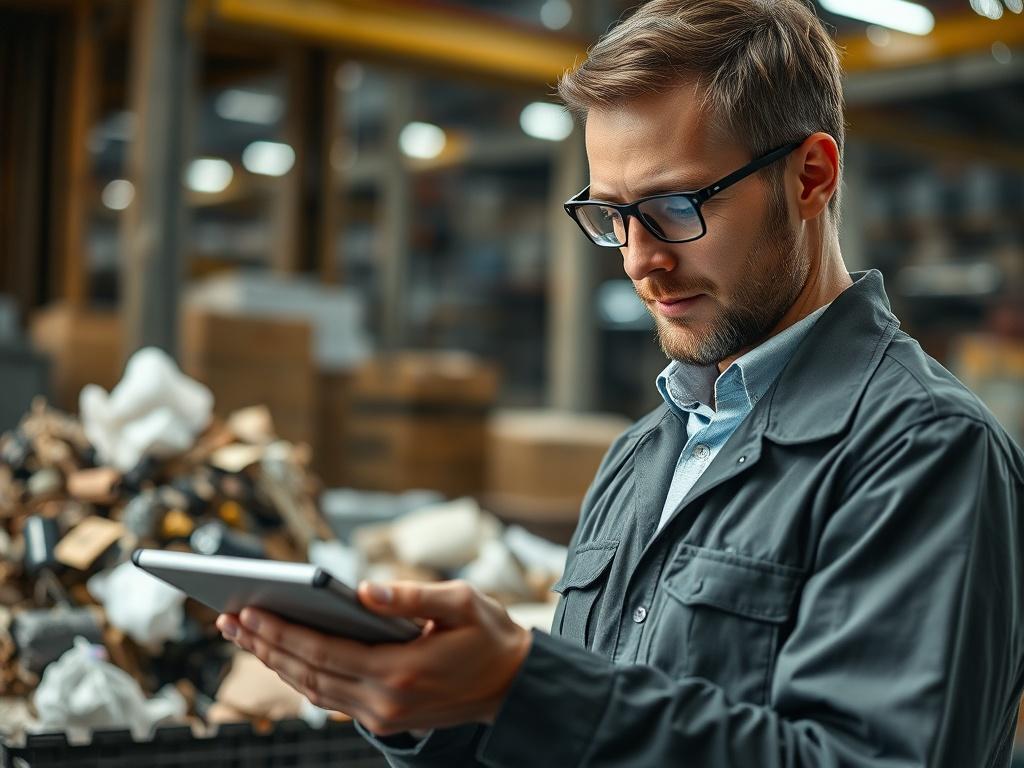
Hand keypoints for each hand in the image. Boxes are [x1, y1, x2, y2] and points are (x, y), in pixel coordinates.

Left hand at [215, 579, 532, 735]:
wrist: (513, 685)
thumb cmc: (490, 635)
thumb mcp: (463, 603)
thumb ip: (412, 596)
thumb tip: (362, 588)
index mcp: (401, 671)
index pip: (324, 652)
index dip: (282, 633)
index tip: (248, 612)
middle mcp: (385, 701)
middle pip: (308, 673)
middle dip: (265, 646)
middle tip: (228, 619)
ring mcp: (383, 715)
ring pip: (314, 689)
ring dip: (276, 662)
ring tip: (244, 635)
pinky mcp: (385, 718)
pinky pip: (330, 698)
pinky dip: (301, 676)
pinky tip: (283, 656)